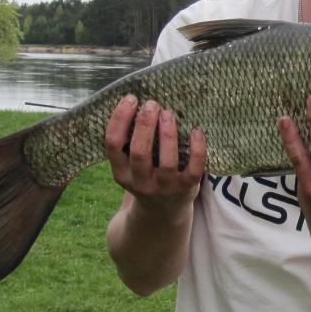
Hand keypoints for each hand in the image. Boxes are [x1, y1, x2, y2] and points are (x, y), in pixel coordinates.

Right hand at [104, 95, 205, 215]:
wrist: (163, 212)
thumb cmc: (147, 176)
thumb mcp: (130, 165)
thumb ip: (130, 141)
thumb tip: (139, 100)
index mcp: (121, 172)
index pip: (113, 144)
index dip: (120, 119)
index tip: (131, 99)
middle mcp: (140, 182)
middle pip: (139, 152)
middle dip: (145, 125)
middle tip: (152, 104)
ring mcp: (164, 187)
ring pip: (166, 162)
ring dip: (168, 134)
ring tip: (169, 113)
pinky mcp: (186, 189)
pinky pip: (193, 169)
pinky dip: (197, 149)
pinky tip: (197, 131)